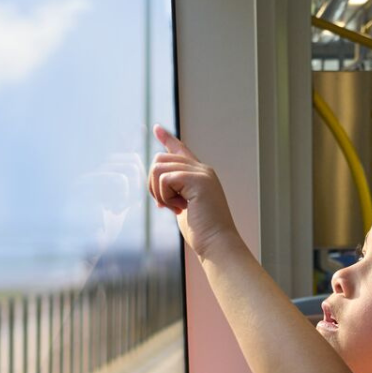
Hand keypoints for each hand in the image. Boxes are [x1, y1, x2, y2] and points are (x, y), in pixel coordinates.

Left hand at [148, 125, 238, 258]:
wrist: (217, 244)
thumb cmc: (203, 233)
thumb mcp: (184, 208)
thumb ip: (175, 192)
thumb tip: (158, 183)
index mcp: (200, 175)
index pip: (180, 150)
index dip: (167, 138)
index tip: (156, 128)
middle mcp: (202, 169)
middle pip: (160, 159)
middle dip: (154, 184)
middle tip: (165, 205)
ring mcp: (201, 173)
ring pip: (159, 167)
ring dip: (159, 191)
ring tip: (173, 207)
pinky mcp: (197, 179)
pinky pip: (165, 178)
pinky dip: (165, 196)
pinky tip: (178, 208)